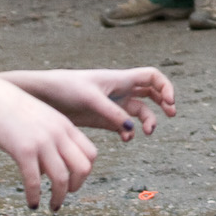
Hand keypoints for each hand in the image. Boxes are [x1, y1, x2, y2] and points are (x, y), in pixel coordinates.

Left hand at [0, 67, 175, 139]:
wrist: (43, 97)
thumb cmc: (66, 89)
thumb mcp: (90, 99)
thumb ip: (112, 113)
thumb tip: (132, 130)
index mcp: (120, 78)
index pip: (152, 76)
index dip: (165, 87)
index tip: (169, 103)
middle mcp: (120, 90)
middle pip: (152, 92)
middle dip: (164, 102)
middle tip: (172, 114)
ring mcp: (113, 105)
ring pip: (140, 111)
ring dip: (147, 121)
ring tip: (146, 133)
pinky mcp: (103, 119)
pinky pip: (124, 126)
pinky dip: (128, 133)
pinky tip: (125, 139)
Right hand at [0, 75, 99, 210]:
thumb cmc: (14, 110)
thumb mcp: (43, 119)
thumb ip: (52, 138)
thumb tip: (50, 169)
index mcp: (65, 125)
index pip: (90, 153)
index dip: (85, 172)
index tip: (73, 181)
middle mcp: (58, 134)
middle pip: (83, 168)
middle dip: (76, 187)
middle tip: (64, 195)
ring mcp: (42, 142)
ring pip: (62, 178)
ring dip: (59, 197)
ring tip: (53, 207)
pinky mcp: (23, 150)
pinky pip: (35, 181)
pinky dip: (35, 196)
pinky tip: (31, 204)